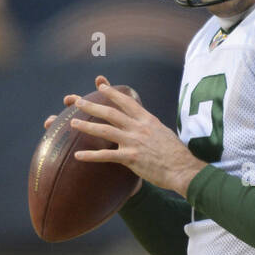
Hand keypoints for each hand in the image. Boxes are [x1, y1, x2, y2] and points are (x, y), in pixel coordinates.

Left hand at [64, 74, 205, 196]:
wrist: (182, 169)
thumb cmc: (176, 154)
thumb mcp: (164, 133)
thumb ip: (150, 128)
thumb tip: (145, 126)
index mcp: (147, 120)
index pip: (127, 101)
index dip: (112, 93)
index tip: (101, 86)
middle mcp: (138, 127)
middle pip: (110, 112)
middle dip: (92, 106)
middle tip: (77, 101)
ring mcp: (133, 142)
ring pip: (105, 130)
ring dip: (86, 126)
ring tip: (72, 123)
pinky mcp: (131, 158)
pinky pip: (106, 156)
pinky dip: (91, 156)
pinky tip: (78, 156)